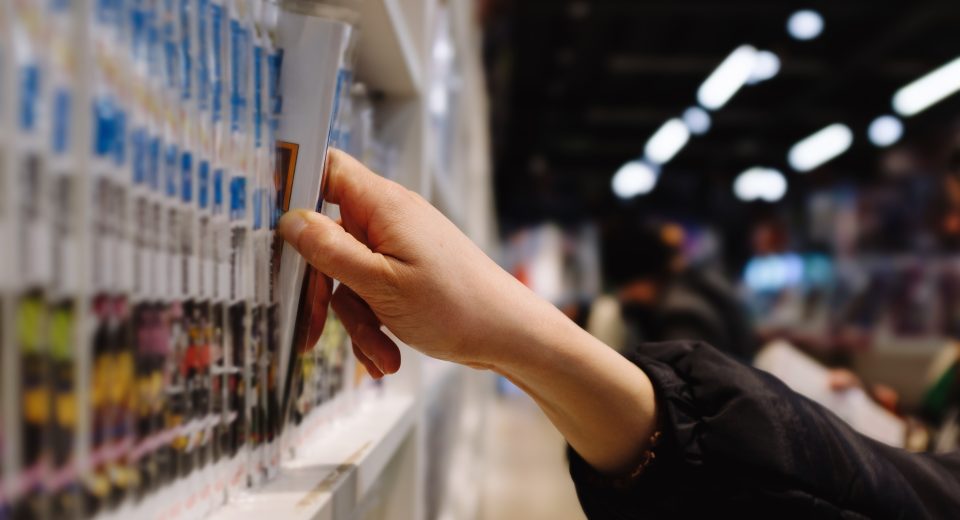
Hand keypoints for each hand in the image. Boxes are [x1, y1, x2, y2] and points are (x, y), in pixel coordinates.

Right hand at [278, 149, 544, 376]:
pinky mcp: (407, 272)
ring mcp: (399, 246)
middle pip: (328, 238)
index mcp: (382, 205)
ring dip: (356, 320)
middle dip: (323, 291)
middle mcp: (389, 218)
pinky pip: (372, 292)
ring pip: (349, 276)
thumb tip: (289, 221)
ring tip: (380, 354)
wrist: (509, 336)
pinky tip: (386, 358)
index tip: (264, 220)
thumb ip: (330, 251)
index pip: (326, 168)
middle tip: (311, 331)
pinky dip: (374, 325)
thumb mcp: (380, 284)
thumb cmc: (456, 306)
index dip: (292, 186)